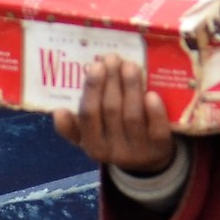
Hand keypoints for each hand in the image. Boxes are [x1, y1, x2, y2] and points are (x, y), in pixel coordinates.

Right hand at [52, 55, 176, 173]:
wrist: (149, 162)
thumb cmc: (116, 138)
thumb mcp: (92, 137)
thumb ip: (74, 125)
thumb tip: (58, 111)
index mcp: (93, 146)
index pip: (88, 114)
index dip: (92, 89)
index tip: (96, 65)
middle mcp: (114, 151)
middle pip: (111, 110)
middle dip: (112, 80)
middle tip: (114, 58)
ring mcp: (138, 151)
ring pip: (132, 116)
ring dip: (131, 87)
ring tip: (131, 65)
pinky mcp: (161, 148)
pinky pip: (157, 129)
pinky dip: (154, 111)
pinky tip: (152, 93)